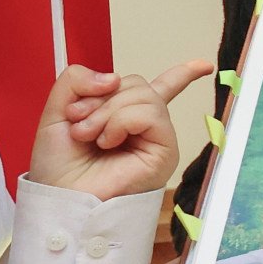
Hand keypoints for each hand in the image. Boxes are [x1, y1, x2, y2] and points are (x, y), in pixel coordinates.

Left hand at [30, 58, 217, 199]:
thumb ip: (77, 79)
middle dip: (101, 99)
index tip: (205, 66)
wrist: (61, 197)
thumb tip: (114, 78)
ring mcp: (157, 139)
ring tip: (90, 136)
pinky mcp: (164, 152)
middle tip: (79, 126)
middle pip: (137, 84)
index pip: (161, 89)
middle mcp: (146, 128)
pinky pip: (150, 114)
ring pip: (144, 95)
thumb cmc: (59, 166)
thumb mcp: (57, 110)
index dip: (183, 75)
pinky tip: (108, 142)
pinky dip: (121, 121)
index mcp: (125, 116)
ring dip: (108, 111)